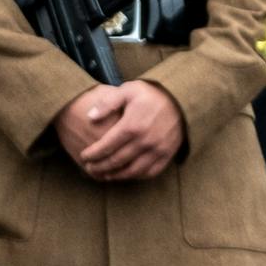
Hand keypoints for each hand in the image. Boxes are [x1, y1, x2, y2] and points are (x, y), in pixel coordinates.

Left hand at [61, 82, 185, 183]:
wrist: (182, 98)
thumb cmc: (151, 94)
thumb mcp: (128, 90)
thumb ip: (107, 103)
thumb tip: (90, 117)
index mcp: (132, 125)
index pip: (106, 146)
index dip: (92, 154)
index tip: (83, 156)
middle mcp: (145, 141)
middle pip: (116, 161)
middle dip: (100, 167)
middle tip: (90, 168)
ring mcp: (157, 149)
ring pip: (132, 171)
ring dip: (116, 175)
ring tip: (104, 175)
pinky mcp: (168, 154)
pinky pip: (150, 172)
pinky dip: (136, 176)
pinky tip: (127, 174)